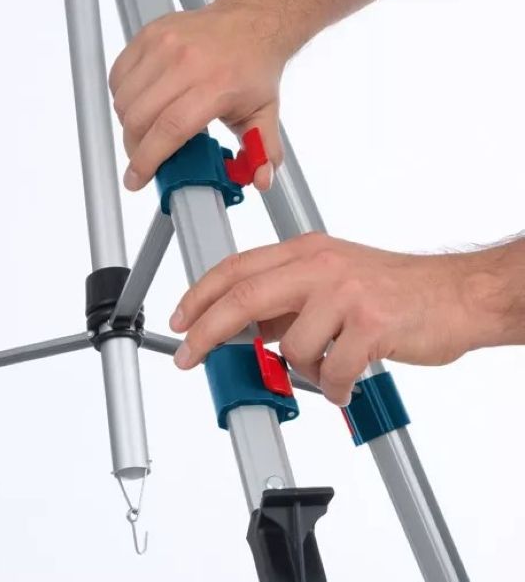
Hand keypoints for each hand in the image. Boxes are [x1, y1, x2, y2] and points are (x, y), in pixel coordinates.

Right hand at [108, 1, 290, 192]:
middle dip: (135, 148)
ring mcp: (164, 45)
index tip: (136, 179)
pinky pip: (119, 76)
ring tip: (146, 131)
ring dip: (129, 124)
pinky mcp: (149, 34)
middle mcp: (187, 62)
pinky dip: (123, 97)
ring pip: (125, 100)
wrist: (250, 20)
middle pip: (140, 118)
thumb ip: (264, 152)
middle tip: (145, 157)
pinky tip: (140, 104)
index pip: (169, 129)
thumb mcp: (266, 113)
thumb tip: (261, 180)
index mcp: (216, 85)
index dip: (148, 160)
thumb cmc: (253, 67)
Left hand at [168, 233, 511, 405]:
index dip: (200, 295)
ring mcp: (345, 293)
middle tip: (188, 356)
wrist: (456, 294)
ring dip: (303, 369)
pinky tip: (347, 379)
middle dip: (207, 332)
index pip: (236, 268)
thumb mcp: (332, 276)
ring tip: (329, 366)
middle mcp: (320, 266)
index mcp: (305, 252)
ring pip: (292, 347)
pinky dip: (333, 386)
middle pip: (244, 298)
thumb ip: (287, 298)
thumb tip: (243, 328)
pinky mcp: (370, 325)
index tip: (181, 320)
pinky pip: (331, 372)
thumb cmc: (394, 287)